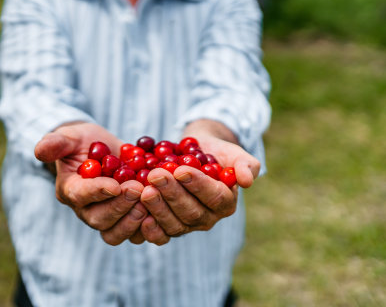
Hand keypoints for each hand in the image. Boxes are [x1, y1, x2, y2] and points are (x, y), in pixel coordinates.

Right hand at [34, 122, 147, 244]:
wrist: (103, 151)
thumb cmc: (83, 142)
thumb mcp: (71, 136)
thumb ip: (56, 142)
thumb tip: (39, 150)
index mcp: (70, 190)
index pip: (80, 196)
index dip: (98, 191)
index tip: (115, 184)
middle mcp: (85, 210)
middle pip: (99, 220)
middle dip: (119, 206)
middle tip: (137, 189)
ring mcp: (106, 219)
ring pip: (115, 233)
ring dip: (132, 220)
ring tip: (148, 201)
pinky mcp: (126, 221)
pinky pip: (135, 234)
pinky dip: (148, 226)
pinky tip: (160, 209)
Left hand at [137, 120, 260, 244]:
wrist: (193, 154)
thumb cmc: (215, 152)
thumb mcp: (233, 153)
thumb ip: (245, 164)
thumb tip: (247, 181)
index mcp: (226, 202)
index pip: (214, 196)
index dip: (197, 184)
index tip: (180, 169)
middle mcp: (208, 219)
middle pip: (191, 212)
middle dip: (172, 194)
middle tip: (156, 176)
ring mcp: (187, 226)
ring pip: (174, 224)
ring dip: (157, 208)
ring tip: (144, 189)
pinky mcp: (168, 228)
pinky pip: (160, 234)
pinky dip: (149, 228)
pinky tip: (138, 215)